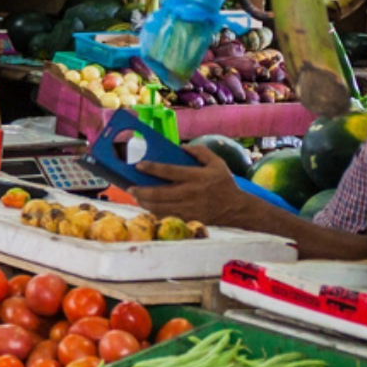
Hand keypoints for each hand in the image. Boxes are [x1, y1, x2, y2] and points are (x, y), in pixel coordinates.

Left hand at [130, 144, 257, 225]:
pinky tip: (148, 207)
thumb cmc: (224, 183)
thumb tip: (182, 147)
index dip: (152, 168)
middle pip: (159, 194)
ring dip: (144, 203)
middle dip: (141, 191)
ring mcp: (188, 209)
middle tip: (130, 187)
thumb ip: (200, 152)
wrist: (236, 208)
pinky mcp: (188, 219)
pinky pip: (166, 217)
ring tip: (136, 197)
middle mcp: (190, 193)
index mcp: (196, 177)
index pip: (169, 172)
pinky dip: (154, 213)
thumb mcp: (217, 163)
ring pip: (160, 208)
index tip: (138, 166)